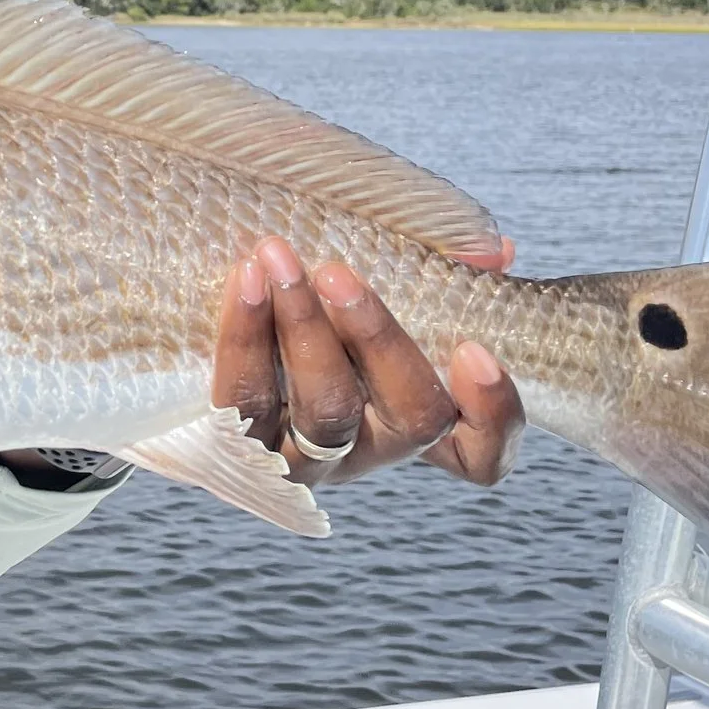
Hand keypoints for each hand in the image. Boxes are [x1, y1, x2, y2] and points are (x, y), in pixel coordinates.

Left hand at [213, 235, 524, 487]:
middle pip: (409, 417)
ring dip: (303, 331)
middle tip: (341, 273)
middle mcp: (369, 450)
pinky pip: (242, 406)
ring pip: (324, 412)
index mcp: (415, 420)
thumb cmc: (322, 306)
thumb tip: (490, 251)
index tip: (476, 350)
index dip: (496, 415)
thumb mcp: (381, 286)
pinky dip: (243, 342)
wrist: (212, 332)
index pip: (482, 456)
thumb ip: (440, 271)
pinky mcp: (238, 449)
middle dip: (381, 339)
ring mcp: (304, 458)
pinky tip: (244, 282)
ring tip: (276, 259)